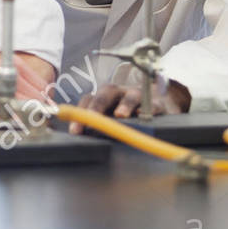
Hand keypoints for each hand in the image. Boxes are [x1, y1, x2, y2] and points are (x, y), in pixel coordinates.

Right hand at [0, 57, 50, 120]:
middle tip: (27, 123)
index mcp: (12, 63)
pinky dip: (11, 125)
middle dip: (37, 114)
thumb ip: (19, 85)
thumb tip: (43, 102)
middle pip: (39, 100)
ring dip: (26, 121)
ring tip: (12, 123)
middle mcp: (7, 72)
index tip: (40, 114)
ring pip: (29, 109)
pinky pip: (12, 118)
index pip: (43, 88)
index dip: (43, 105)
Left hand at [67, 79, 190, 129]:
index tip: (75, 131)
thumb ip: (93, 125)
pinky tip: (143, 116)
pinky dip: (148, 108)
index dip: (79, 114)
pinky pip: (152, 104)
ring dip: (124, 104)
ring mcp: (137, 96)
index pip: (88, 100)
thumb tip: (71, 135)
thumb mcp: (108, 117)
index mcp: (103, 97)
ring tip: (120, 115)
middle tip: (91, 119)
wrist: (155, 104)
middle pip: (105, 94)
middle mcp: (118, 93)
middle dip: (97, 107)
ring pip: (130, 96)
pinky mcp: (156, 104)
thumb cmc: (125, 114)